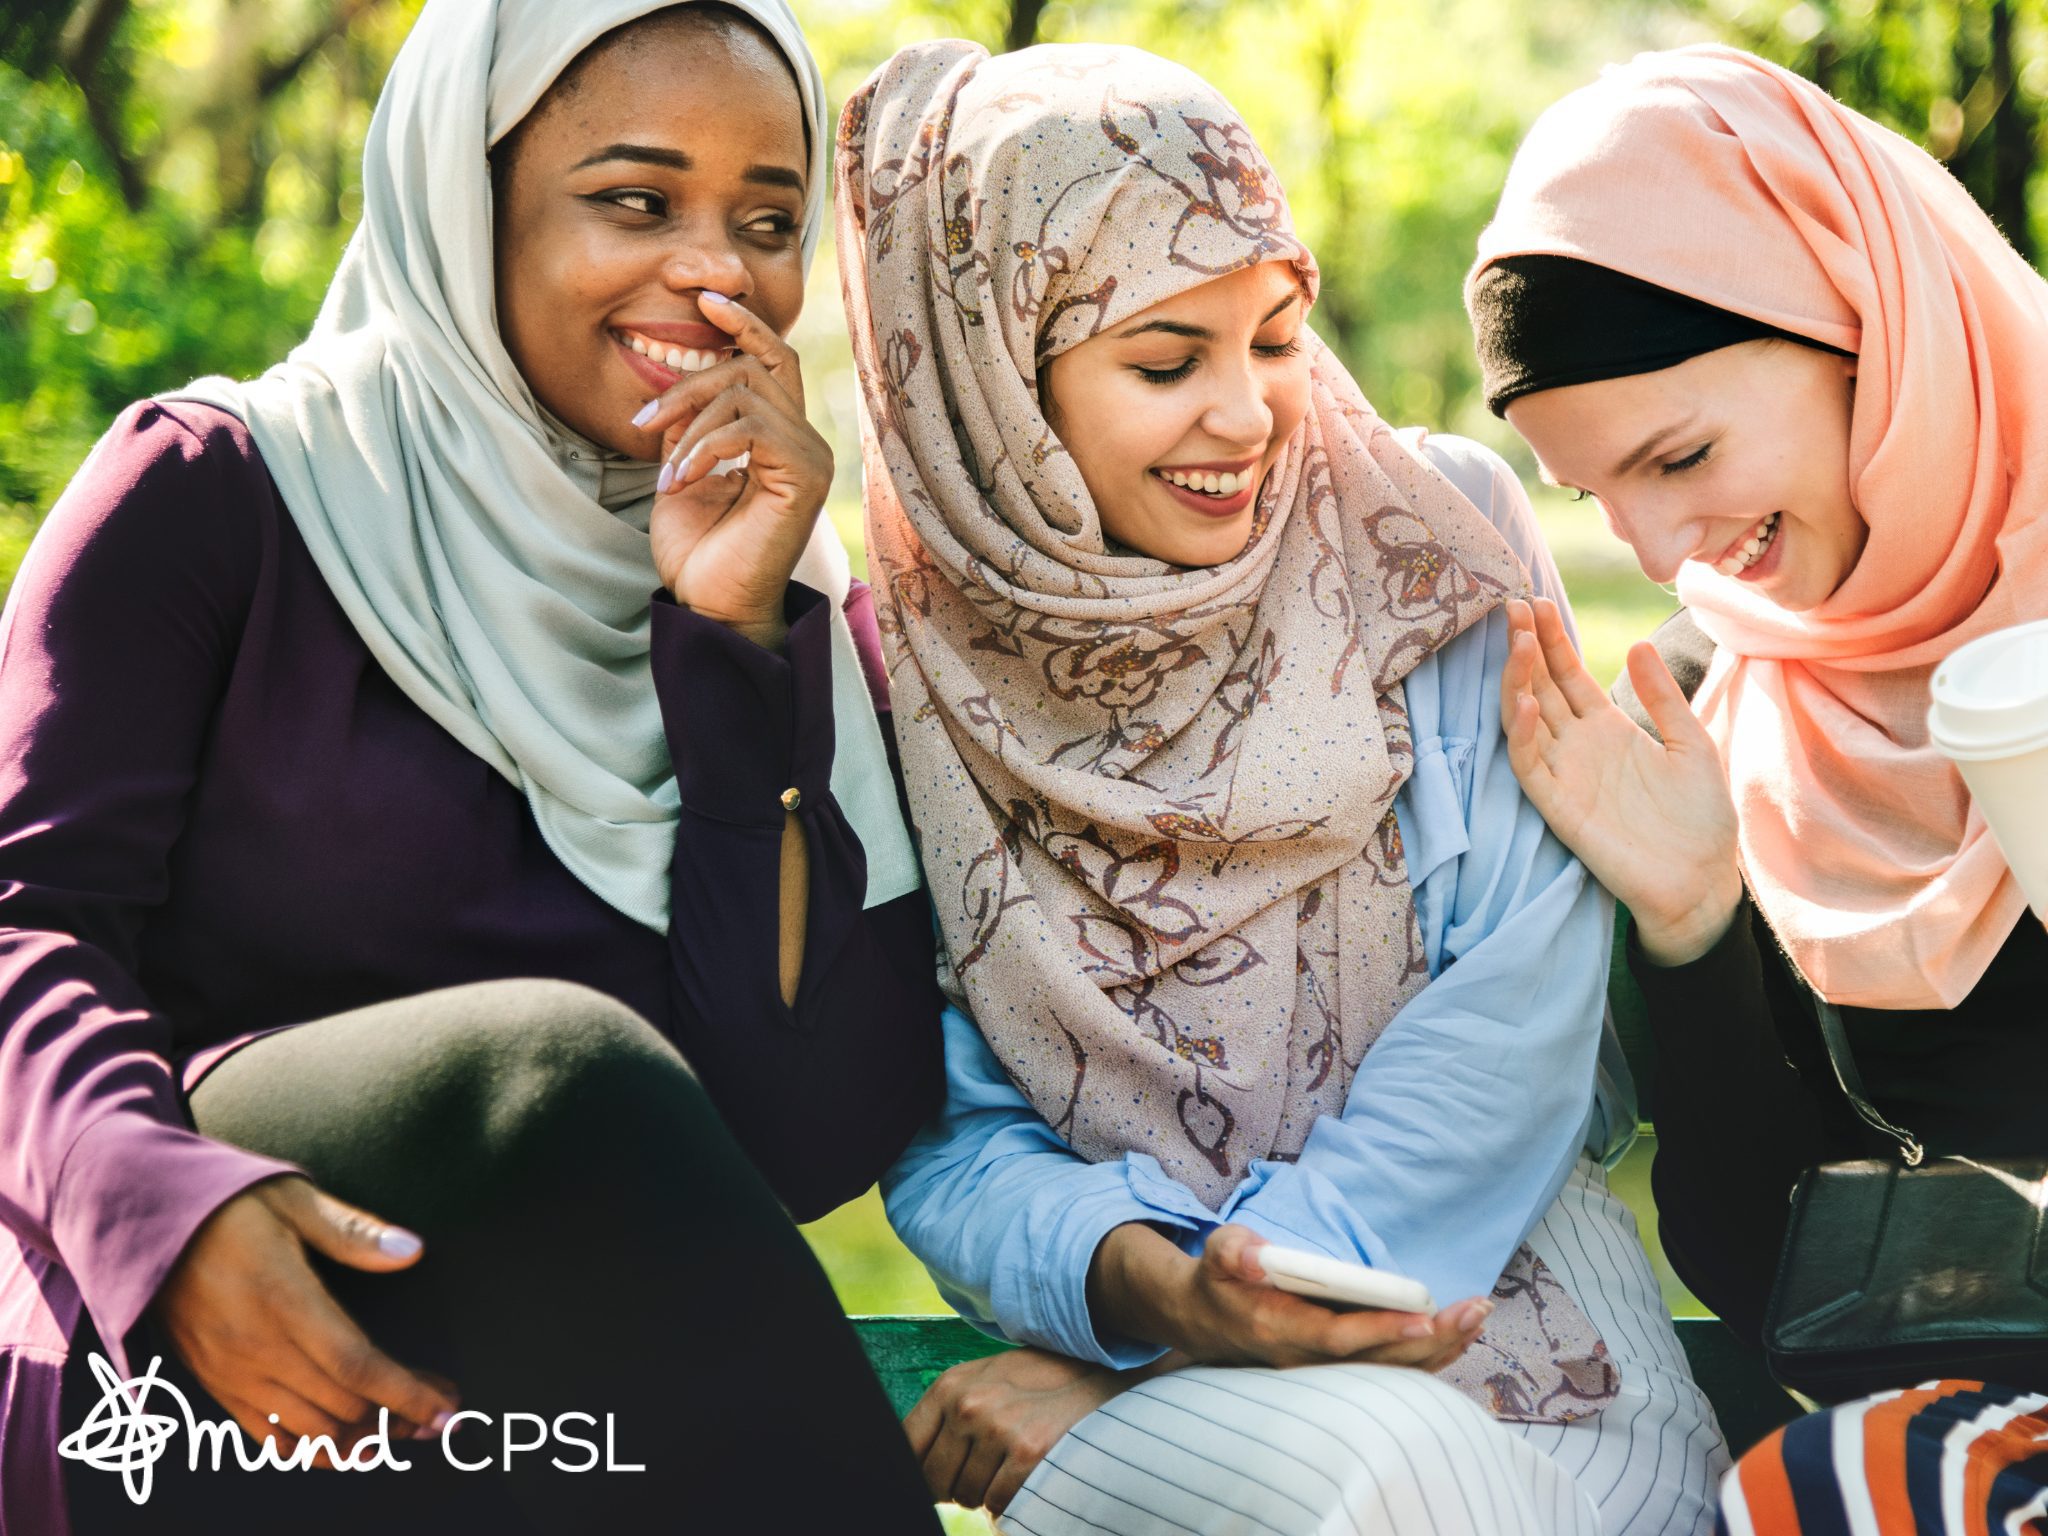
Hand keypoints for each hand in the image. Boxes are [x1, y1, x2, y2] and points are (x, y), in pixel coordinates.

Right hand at [148, 1174, 458, 1467]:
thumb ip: (352, 1232)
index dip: (408, 1394)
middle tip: (438, 1410)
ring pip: (309, 1431)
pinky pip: (266, 1436)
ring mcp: (231, 1372)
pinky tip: (344, 1442)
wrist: (140, 1220)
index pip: (358, 1365)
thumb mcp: (291, 1198)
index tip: (448, 1409)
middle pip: (342, 1406)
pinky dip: (310, 1448)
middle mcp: (256, 1348)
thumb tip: (412, 1252)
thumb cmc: (224, 1204)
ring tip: (402, 1427)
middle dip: (398, 1416)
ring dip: (361, 1438)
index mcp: (284, 1300)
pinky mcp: (214, 1383)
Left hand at [632, 292, 832, 650]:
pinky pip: (751, 429)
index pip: (775, 359)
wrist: (713, 608)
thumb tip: (676, 384)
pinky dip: (704, 448)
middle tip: (645, 422)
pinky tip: (680, 482)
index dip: (743, 324)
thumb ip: (688, 428)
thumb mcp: (682, 472)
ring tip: (664, 473)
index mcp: (781, 438)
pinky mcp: (805, 478)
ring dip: (690, 426)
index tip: (703, 300)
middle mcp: (805, 442)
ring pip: (747, 393)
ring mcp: (811, 458)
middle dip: (690, 383)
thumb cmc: (700, 552)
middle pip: (754, 366)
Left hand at [905, 1346, 1127, 1515]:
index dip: (919, 1472)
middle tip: (986, 1472)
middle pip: (934, 1479)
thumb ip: (951, 1413)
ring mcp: (997, 1428)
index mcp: (951, 1386)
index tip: (934, 1482)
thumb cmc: (1043, 1380)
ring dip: (986, 1493)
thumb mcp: (989, 1380)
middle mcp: (968, 1405)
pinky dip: (1011, 1501)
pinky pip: (997, 1503)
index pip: (908, 1445)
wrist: (1104, 1370)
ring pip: (967, 1494)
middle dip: (955, 1487)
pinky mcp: (1027, 1452)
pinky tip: (1029, 1475)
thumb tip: (916, 1463)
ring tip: (1013, 1466)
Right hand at [1088, 1221, 1490, 1371]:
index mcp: (1277, 1328)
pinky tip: (1459, 1336)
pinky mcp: (1335, 1370)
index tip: (1425, 1317)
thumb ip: (1233, 1251)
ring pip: (1388, 1370)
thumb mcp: (1217, 1252)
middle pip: (1377, 1360)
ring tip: (1478, 1317)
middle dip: (1431, 1338)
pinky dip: (1427, 1356)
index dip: (1382, 1331)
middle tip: (1475, 1311)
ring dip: (1439, 1348)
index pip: (1337, 1337)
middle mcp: (1304, 1360)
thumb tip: (1250, 1253)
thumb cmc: (1218, 1278)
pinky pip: (1388, 1370)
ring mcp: (1322, 1371)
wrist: (1204, 1321)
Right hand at [1499, 597, 1742, 964]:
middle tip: (1513, 604)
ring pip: (1526, 720)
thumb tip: (1638, 643)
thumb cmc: (1701, 820)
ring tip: (1519, 642)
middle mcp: (1579, 747)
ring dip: (1518, 681)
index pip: (1568, 676)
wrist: (1702, 882)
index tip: (1534, 601)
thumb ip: (1663, 698)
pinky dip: (1522, 734)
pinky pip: (1530, 765)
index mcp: (1609, 729)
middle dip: (1526, 647)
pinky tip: (1524, 702)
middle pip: (1541, 688)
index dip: (1551, 640)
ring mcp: (1566, 775)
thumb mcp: (1692, 744)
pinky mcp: (1559, 806)